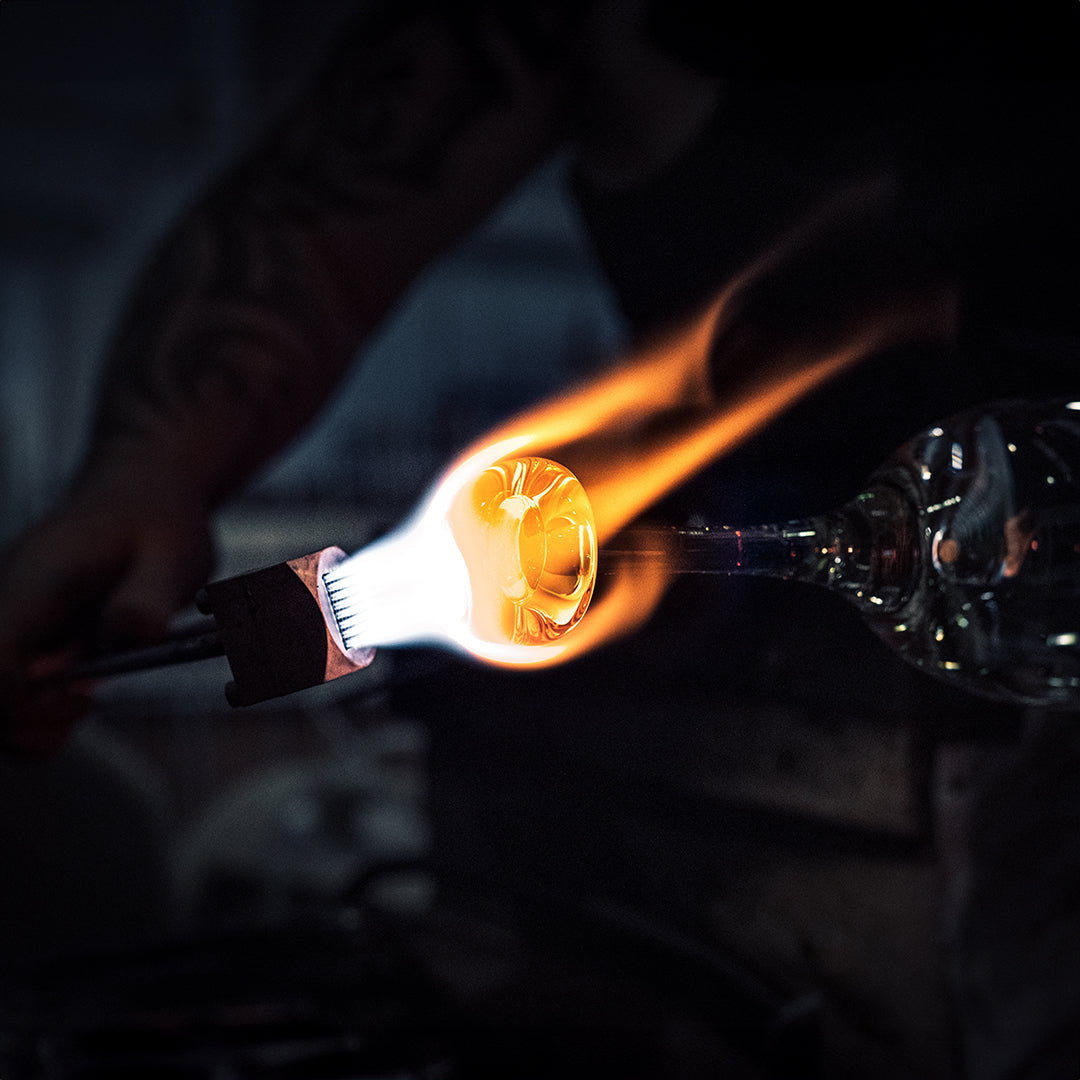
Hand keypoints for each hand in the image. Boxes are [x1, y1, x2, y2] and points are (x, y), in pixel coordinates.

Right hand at [0, 460, 213, 752]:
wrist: (138, 494)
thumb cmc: (157, 520)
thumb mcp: (174, 553)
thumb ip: (151, 593)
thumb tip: (134, 629)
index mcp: (34, 585)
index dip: (28, 702)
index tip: (83, 696)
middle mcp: (3, 602)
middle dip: (21, 722)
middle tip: (83, 705)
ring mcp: (3, 618)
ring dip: (22, 721)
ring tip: (79, 701)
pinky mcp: (13, 633)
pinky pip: (1, 687)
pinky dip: (29, 708)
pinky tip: (73, 691)